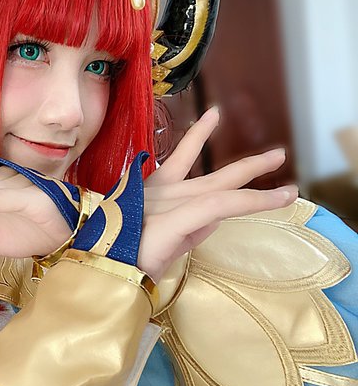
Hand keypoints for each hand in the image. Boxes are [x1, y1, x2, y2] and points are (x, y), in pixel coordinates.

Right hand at [136, 106, 297, 280]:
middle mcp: (163, 193)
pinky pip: (222, 205)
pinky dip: (253, 200)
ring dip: (257, 179)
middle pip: (211, 175)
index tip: (212, 116)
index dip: (196, 138)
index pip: (178, 162)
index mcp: (151, 195)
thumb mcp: (155, 240)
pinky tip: (280, 197)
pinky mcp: (177, 217)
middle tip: (275, 155)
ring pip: (223, 186)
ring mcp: (170, 203)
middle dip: (244, 165)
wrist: (97, 270)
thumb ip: (184, 229)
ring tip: (287, 176)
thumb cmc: (119, 258)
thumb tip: (211, 220)